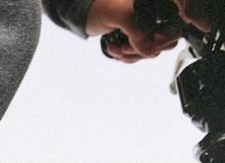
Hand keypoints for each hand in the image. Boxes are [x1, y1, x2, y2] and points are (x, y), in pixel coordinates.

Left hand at [86, 0, 213, 61]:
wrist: (87, 14)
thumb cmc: (102, 7)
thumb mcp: (120, 15)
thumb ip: (137, 30)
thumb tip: (150, 50)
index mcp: (158, 7)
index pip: (173, 29)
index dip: (160, 41)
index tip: (143, 44)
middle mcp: (155, 18)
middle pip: (162, 44)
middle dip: (140, 50)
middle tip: (124, 45)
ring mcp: (146, 29)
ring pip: (148, 53)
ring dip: (130, 55)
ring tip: (116, 46)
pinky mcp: (137, 39)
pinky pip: (138, 55)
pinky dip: (125, 56)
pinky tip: (114, 47)